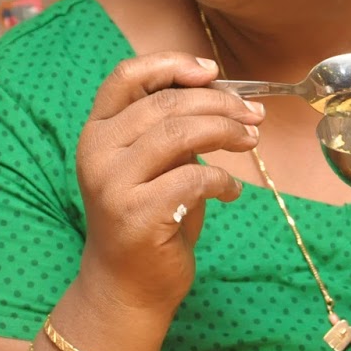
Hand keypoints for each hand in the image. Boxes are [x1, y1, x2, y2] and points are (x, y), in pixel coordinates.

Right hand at [75, 52, 263, 313]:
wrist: (127, 286)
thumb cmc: (149, 216)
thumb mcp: (154, 163)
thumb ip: (170, 126)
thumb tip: (222, 90)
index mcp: (98, 131)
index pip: (126, 76)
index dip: (171, 64)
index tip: (213, 72)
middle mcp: (97, 152)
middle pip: (165, 103)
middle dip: (220, 103)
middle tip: (254, 115)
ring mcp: (112, 184)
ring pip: (179, 133)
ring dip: (226, 131)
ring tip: (250, 141)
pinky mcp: (136, 214)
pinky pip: (193, 178)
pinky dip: (223, 180)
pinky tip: (231, 192)